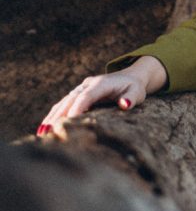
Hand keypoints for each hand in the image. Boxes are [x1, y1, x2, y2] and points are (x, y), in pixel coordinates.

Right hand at [36, 55, 167, 137]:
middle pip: (70, 99)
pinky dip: (54, 114)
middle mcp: (88, 85)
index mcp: (101, 84)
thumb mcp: (137, 92)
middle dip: (60, 115)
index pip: (87, 96)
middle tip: (49, 131)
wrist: (130, 77)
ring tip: (43, 133)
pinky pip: (64, 104)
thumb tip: (125, 104)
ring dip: (53, 116)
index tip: (69, 121)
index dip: (77, 107)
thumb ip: (131, 98)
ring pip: (64, 102)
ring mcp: (81, 88)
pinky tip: (45, 128)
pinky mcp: (78, 94)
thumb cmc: (134, 88)